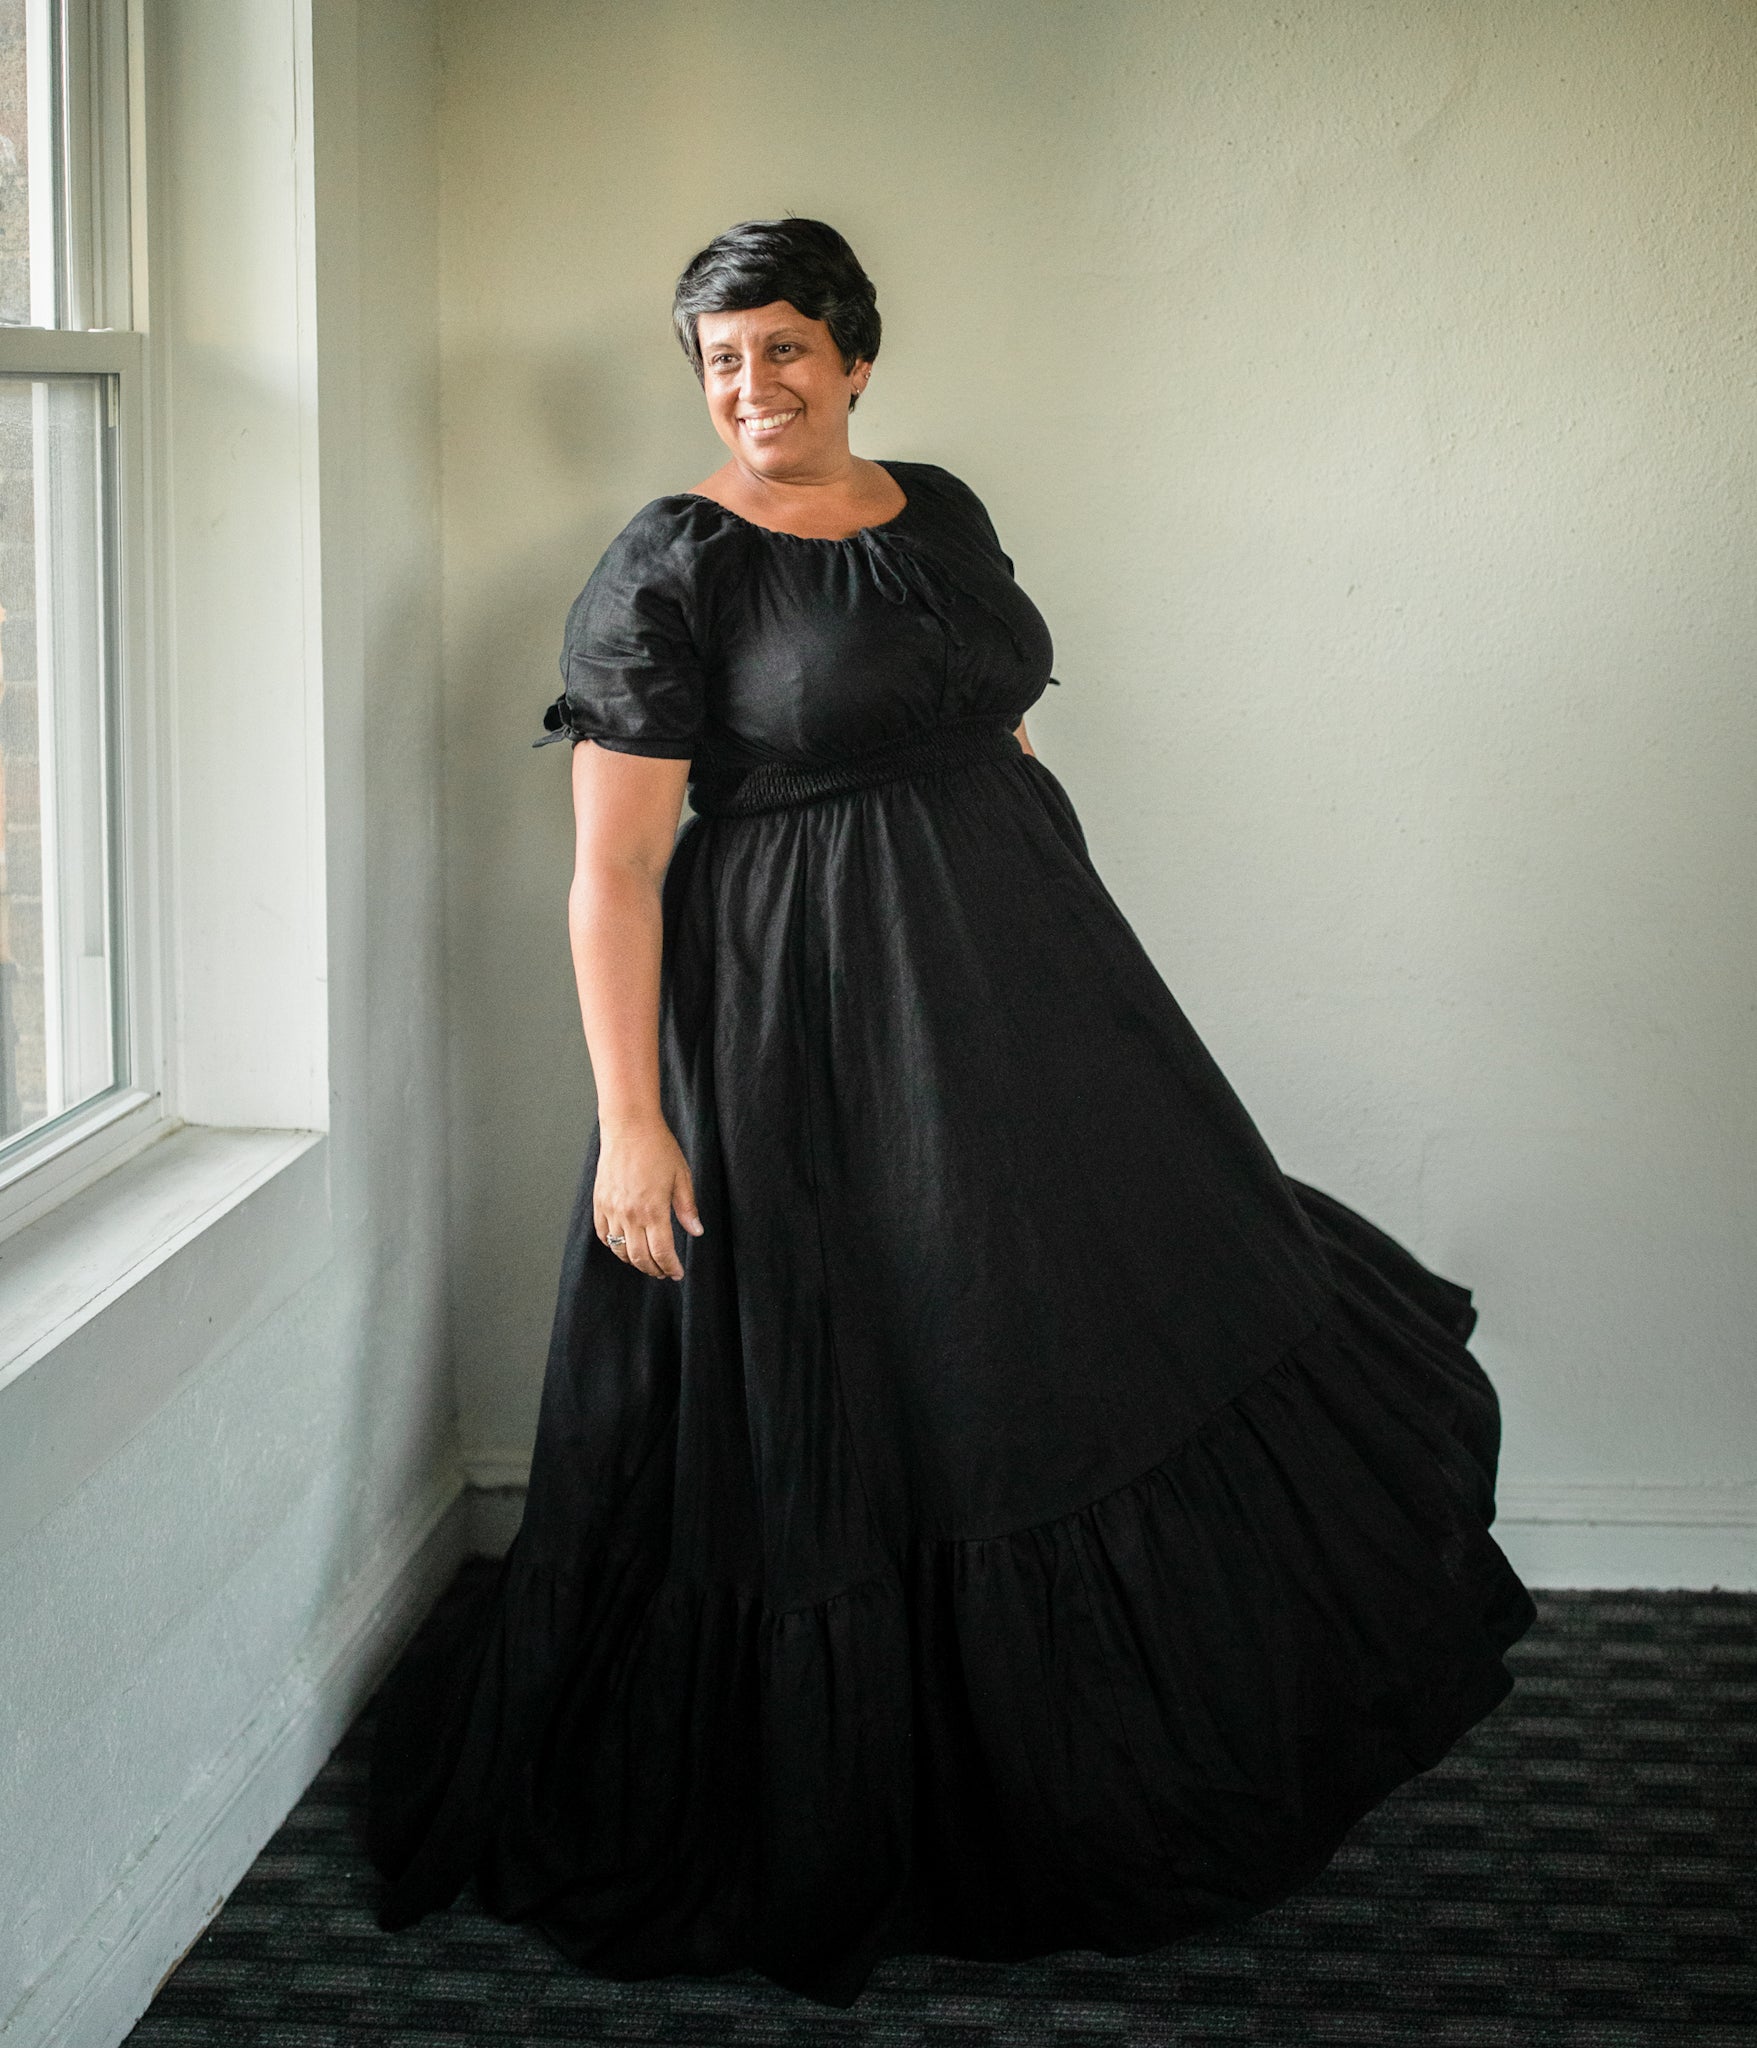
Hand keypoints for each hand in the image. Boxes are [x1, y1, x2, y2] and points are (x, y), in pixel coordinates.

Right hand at [594, 1113, 703, 1280]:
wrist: (629, 1127)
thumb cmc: (658, 1148)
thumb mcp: (681, 1177)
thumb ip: (687, 1208)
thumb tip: (696, 1232)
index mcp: (653, 1210)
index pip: (661, 1252)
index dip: (670, 1267)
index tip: (677, 1273)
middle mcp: (629, 1214)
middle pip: (639, 1257)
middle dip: (653, 1269)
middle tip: (663, 1272)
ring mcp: (611, 1209)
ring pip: (619, 1249)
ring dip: (633, 1261)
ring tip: (646, 1261)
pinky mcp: (599, 1202)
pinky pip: (602, 1234)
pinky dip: (613, 1245)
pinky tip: (624, 1245)